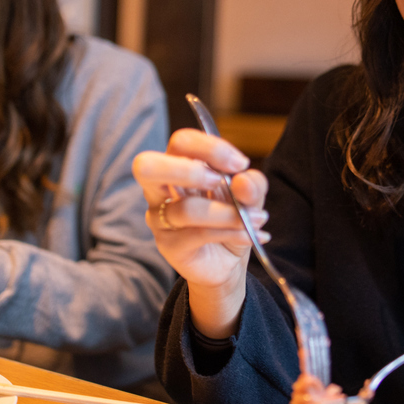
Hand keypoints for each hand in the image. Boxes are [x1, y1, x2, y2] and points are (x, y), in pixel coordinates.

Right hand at [132, 128, 268, 338]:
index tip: (240, 164)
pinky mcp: (168, 245)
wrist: (229, 261)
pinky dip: (232, 232)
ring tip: (257, 219)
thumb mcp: (250, 196)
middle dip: (189, 171)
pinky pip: (198, 235)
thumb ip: (252, 184)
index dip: (210, 148)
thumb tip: (242, 181)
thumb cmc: (232, 218)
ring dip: (228, 214)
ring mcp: (159, 218)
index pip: (181, 142)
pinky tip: (251, 235)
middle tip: (220, 181)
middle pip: (147, 166)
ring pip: (185, 209)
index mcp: (179, 165)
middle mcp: (159, 188)